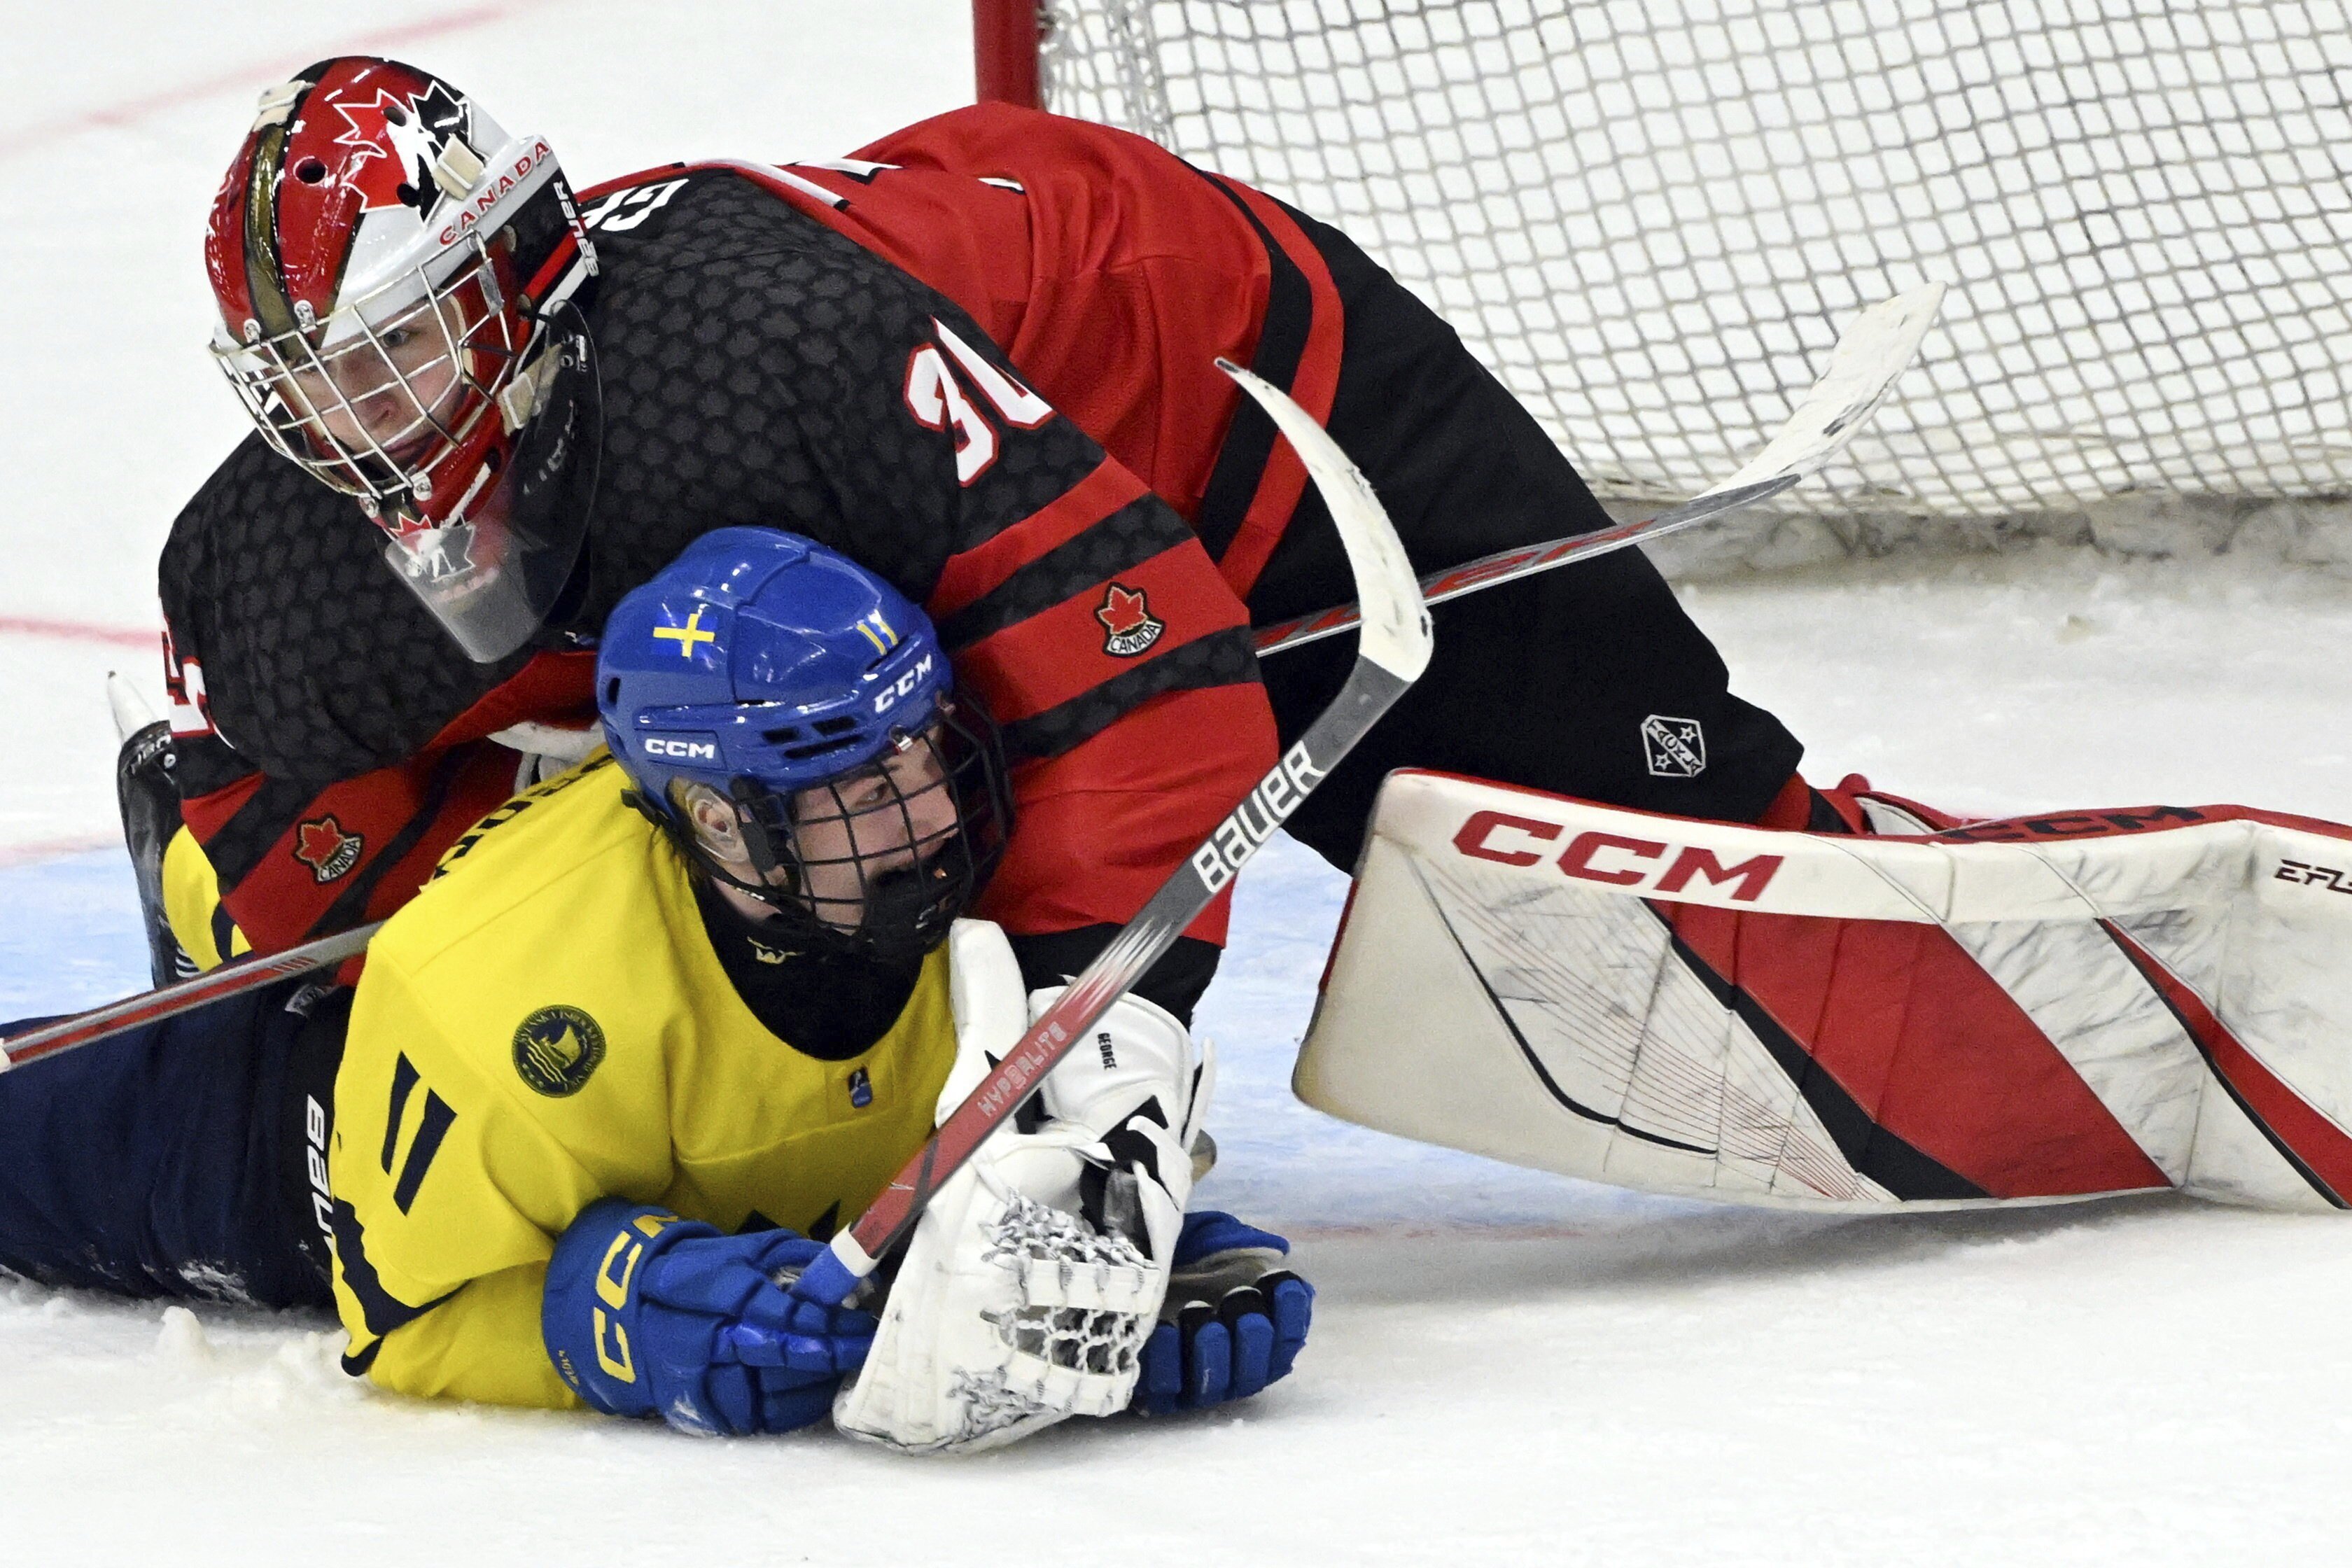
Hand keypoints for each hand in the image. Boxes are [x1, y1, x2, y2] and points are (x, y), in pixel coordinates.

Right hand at [542, 1200, 876, 1435]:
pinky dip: (793, 1409)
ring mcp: (698, 1380)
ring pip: (772, 1394)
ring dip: (817, 1384)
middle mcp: (703, 1339)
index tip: (862, 1320)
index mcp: (711, 1290)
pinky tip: (816, 1393)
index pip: (776, 1312)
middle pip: (778, 1356)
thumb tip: (849, 1272)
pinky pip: (757, 1420)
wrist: (617, 1313)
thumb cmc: (694, 1271)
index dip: (823, 1321)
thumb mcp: (736, 1250)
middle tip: (866, 1348)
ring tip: (845, 1368)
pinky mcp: (698, 1411)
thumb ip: (791, 1257)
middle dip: (830, 1355)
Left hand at [1133, 1210, 1311, 1415]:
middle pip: (1258, 1368)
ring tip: (1206, 1322)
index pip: (1290, 1334)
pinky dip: (1168, 1363)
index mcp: (1259, 1328)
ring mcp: (1201, 1383)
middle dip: (1256, 1339)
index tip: (1281, 1284)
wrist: (1126, 1274)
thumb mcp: (1211, 1238)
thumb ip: (1239, 1242)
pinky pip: (1168, 1391)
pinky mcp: (1163, 1393)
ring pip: (1219, 1386)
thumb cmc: (1181, 1255)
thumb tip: (1275, 1251)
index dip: (1293, 1314)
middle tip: (1245, 1311)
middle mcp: (1235, 1363)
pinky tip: (1164, 1330)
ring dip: (1215, 1355)